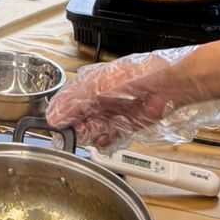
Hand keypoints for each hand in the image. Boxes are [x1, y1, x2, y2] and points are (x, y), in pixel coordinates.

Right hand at [47, 48, 206, 152]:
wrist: (165, 86)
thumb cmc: (133, 77)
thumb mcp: (97, 88)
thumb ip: (74, 104)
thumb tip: (54, 118)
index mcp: (88, 85)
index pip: (66, 103)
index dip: (60, 116)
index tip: (56, 128)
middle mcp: (98, 100)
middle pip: (78, 120)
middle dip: (77, 128)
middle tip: (79, 133)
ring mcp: (111, 113)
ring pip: (92, 131)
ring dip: (92, 136)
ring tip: (98, 133)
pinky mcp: (124, 126)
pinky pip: (109, 139)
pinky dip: (106, 142)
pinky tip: (106, 140)